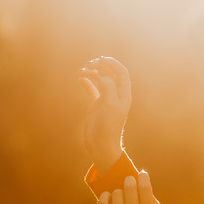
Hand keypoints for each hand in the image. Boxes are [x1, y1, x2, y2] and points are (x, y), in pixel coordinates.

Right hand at [79, 56, 131, 171]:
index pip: (121, 73)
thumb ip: (108, 88)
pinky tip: (80, 78)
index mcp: (124, 94)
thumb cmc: (108, 127)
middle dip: (101, 66)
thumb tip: (102, 74)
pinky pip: (92, 89)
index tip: (101, 59)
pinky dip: (86, 82)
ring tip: (82, 70)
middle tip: (89, 64)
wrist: (101, 144)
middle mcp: (116, 95)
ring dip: (92, 72)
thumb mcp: (111, 106)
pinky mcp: (96, 105)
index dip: (113, 63)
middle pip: (111, 73)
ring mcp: (106, 99)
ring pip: (100, 80)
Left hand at [97, 172, 160, 203]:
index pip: (145, 190)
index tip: (141, 173)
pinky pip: (103, 203)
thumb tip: (146, 184)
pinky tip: (108, 196)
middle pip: (129, 188)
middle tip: (128, 180)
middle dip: (129, 181)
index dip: (143, 178)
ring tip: (119, 195)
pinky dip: (105, 196)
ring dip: (118, 191)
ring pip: (115, 194)